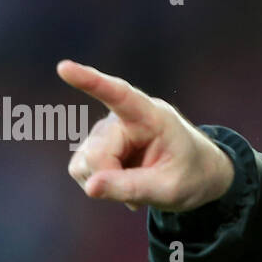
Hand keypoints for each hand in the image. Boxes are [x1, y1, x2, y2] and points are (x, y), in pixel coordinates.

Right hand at [58, 60, 234, 212]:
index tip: (65, 68)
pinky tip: (123, 184)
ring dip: (106, 183)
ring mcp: (105, 132)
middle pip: (97, 154)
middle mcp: (122, 118)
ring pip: (84, 164)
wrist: (196, 175)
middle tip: (142, 194)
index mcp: (152, 117)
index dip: (91, 82)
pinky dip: (99, 184)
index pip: (120, 95)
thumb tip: (89, 187)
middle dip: (112, 179)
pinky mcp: (94, 146)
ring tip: (138, 184)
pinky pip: (80, 169)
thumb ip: (131, 188)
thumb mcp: (169, 189)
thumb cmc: (190, 176)